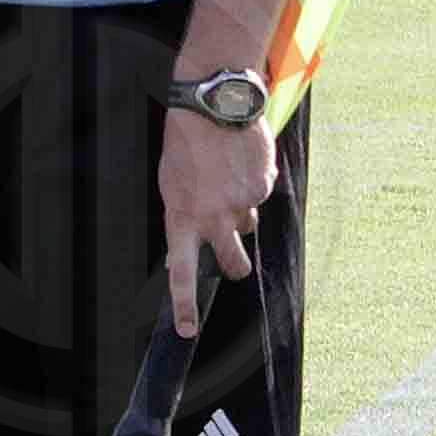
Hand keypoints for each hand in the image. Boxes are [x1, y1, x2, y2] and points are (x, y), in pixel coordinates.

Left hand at [159, 103, 274, 338]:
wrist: (213, 105)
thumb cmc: (186, 144)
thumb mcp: (172, 184)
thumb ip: (184, 217)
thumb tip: (188, 247)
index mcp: (182, 218)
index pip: (183, 273)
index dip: (185, 305)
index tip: (186, 330)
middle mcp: (213, 217)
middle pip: (234, 263)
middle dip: (236, 266)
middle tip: (235, 262)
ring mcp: (241, 204)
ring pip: (248, 225)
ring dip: (241, 212)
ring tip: (227, 180)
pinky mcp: (263, 187)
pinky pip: (260, 196)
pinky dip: (252, 184)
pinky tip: (240, 162)